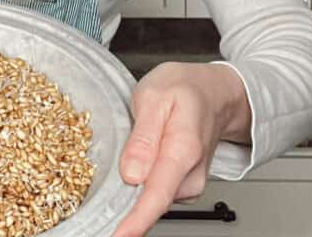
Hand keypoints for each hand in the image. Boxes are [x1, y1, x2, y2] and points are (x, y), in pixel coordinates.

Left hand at [113, 62, 250, 236]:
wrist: (213, 91)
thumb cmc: (184, 89)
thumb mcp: (154, 96)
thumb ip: (143, 137)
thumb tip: (131, 174)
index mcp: (183, 149)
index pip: (157, 195)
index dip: (136, 221)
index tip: (118, 235)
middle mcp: (190, 173)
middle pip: (152, 202)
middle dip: (124, 204)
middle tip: (98, 188)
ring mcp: (189, 182)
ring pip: (151, 197)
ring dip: (130, 188)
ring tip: (125, 150)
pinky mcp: (182, 184)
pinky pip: (155, 191)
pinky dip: (140, 183)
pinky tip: (137, 160)